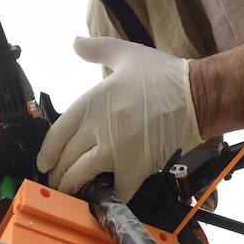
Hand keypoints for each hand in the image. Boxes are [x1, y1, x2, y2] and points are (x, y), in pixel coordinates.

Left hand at [36, 36, 202, 202]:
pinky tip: (101, 201)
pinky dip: (106, 199)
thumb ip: (97, 48)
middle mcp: (99, 127)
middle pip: (66, 158)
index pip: (57, 133)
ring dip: (72, 188)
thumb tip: (76, 42)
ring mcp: (115, 151)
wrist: (198, 96)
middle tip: (56, 181)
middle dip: (58, 174)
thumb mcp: (127, 54)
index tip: (45, 163)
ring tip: (70, 193)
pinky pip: (114, 191)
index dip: (47, 152)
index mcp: (93, 101)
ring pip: (81, 176)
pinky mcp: (134, 169)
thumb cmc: (165, 77)